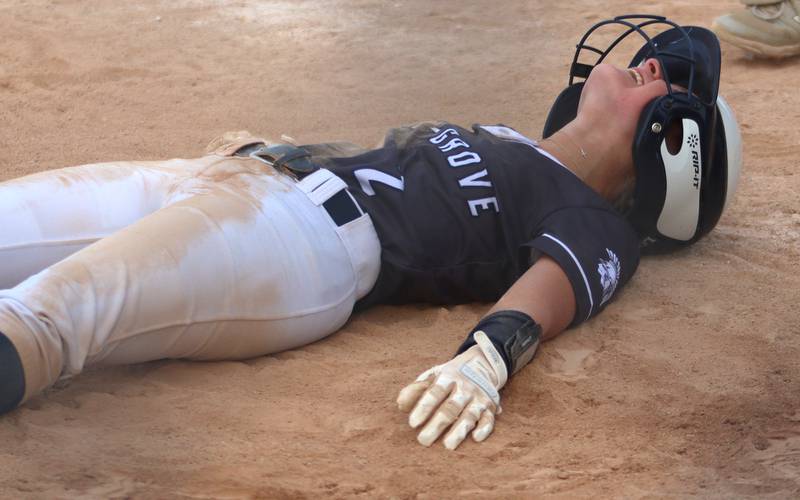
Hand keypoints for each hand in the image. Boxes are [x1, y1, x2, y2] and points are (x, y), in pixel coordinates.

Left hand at [396, 332, 507, 449]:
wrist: (481, 365)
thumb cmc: (450, 376)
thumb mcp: (433, 376)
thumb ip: (416, 389)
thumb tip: (400, 404)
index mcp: (448, 377)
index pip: (434, 392)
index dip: (423, 407)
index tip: (412, 423)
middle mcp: (465, 387)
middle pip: (450, 407)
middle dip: (437, 424)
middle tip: (423, 440)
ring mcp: (478, 397)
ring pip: (469, 415)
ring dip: (459, 430)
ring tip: (447, 445)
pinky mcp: (490, 408)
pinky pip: (489, 419)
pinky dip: (484, 428)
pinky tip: (476, 438)